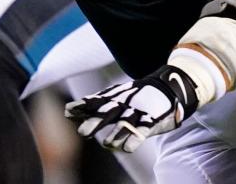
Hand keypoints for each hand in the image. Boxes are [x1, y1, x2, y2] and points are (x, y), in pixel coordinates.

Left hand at [64, 65, 197, 151]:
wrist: (169, 86)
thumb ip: (93, 105)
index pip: (95, 102)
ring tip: (106, 144)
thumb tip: (66, 111)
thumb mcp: (114, 96)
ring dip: (116, 135)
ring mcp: (138, 112)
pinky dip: (134, 140)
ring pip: (125, 125)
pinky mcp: (152, 121)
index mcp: (114, 98)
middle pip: (108, 113)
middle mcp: (124, 104)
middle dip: (96, 122)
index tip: (68, 111)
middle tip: (83, 133)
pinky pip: (143, 131)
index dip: (82, 106)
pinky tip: (126, 148)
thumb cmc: (134, 97)